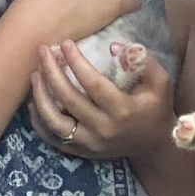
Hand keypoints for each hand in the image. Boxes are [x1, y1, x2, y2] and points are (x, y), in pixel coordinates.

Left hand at [30, 40, 175, 161]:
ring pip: (55, 122)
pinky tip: (34, 102)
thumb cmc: (156, 108)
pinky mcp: (82, 152)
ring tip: (34, 74)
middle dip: (51, 72)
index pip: (92, 83)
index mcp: (122, 110)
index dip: (76, 61)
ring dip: (40, 97)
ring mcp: (90, 144)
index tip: (65, 43)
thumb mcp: (160, 81)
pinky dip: (39, 121)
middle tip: (43, 51)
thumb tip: (112, 47)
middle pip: (68, 99)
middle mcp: (103, 129)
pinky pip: (53, 139)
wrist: (154, 146)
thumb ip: (141, 60)